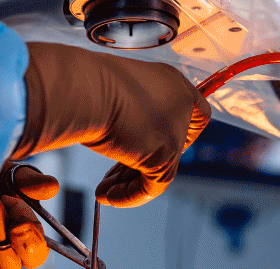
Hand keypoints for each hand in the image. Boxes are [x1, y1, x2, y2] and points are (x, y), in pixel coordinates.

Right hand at [11, 42, 210, 206]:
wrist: (83, 89)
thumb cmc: (89, 84)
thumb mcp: (115, 93)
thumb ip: (130, 111)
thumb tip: (124, 132)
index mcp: (171, 81)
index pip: (195, 113)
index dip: (178, 132)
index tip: (150, 142)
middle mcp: (180, 104)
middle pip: (173, 144)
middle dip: (138, 162)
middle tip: (114, 174)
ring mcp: (174, 131)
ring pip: (160, 167)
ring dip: (129, 182)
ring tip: (104, 191)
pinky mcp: (164, 155)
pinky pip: (152, 185)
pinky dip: (130, 195)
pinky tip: (108, 196)